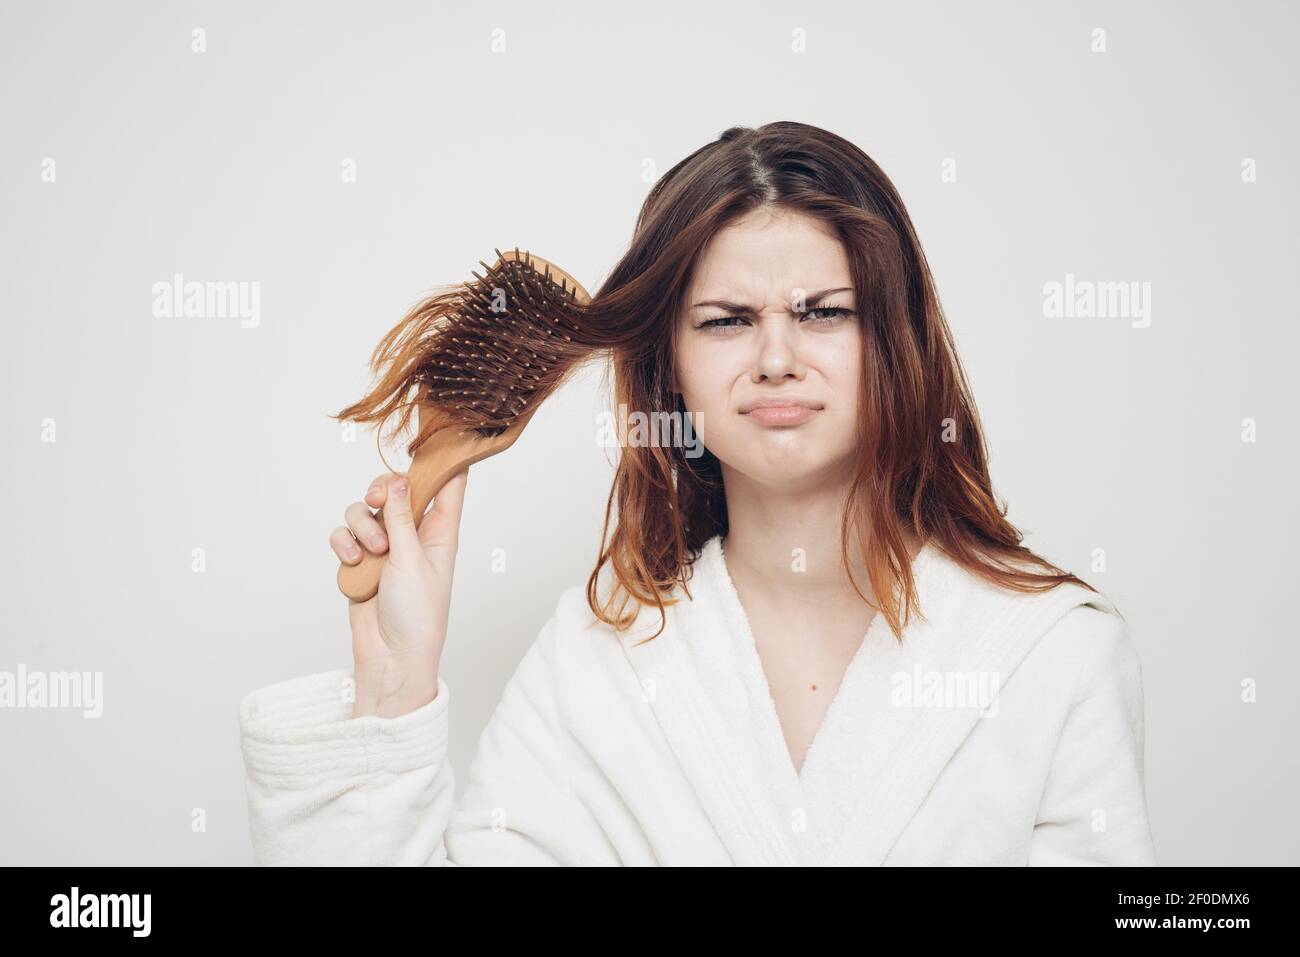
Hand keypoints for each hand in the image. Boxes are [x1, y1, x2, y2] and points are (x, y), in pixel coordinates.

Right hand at [329, 469, 468, 716]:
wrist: (391, 656)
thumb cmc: (417, 615)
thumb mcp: (412, 560)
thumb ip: (401, 517)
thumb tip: (398, 478)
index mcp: (441, 531)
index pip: (449, 486)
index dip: (442, 460)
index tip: (431, 437)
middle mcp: (413, 535)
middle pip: (395, 490)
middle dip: (380, 490)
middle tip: (375, 499)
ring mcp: (385, 548)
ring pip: (363, 512)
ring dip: (361, 526)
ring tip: (370, 553)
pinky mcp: (360, 561)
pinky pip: (345, 535)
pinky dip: (344, 543)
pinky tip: (351, 560)